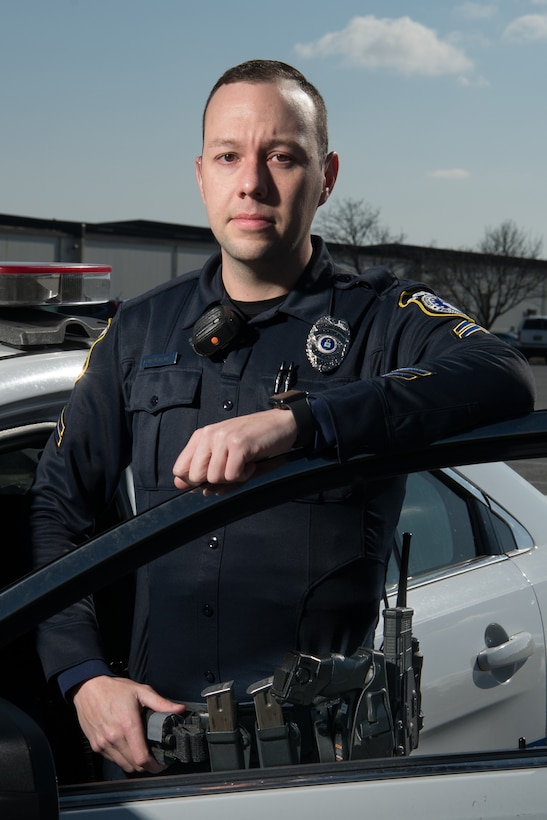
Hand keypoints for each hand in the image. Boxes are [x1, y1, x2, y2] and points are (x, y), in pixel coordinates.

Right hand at [72, 675, 185, 773]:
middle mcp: (114, 738)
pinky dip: (123, 758)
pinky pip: (113, 760)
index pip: (142, 758)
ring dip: (135, 763)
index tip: (163, 763)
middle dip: (148, 766)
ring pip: (124, 765)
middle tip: (156, 757)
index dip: (155, 766)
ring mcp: (103, 744)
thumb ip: (161, 703)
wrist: (87, 688)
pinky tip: (128, 747)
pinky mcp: (96, 746)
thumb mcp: (140, 691)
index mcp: (128, 725)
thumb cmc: (114, 689)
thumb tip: (179, 709)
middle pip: (135, 766)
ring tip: (143, 753)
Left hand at [173, 409, 296, 489]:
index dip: (192, 481)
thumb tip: (180, 485)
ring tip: (243, 464)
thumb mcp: (225, 450)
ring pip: (214, 478)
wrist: (282, 423)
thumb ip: (203, 466)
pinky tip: (251, 463)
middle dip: (213, 482)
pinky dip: (244, 475)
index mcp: (202, 435)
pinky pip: (232, 475)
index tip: (209, 480)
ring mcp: (223, 439)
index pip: (180, 468)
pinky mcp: (239, 445)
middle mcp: (210, 435)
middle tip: (230, 470)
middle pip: (195, 476)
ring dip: (232, 478)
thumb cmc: (255, 438)